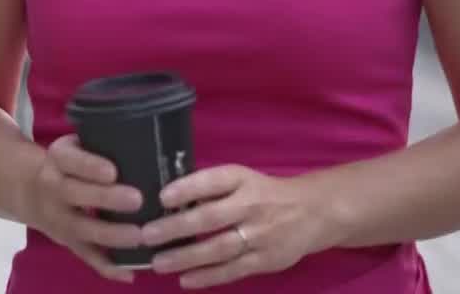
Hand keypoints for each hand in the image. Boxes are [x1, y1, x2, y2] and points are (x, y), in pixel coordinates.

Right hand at [16, 134, 149, 282]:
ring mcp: (58, 218)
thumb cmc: (69, 163)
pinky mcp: (66, 241)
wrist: (28, 189)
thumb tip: (154, 142)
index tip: (112, 171)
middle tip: (137, 200)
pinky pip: (86, 255)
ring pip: (82, 229)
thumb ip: (102, 145)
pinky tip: (129, 273)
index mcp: (57, 159)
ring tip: (140, 237)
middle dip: (106, 198)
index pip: (70, 160)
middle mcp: (53, 188)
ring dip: (111, 235)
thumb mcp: (75, 145)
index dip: (90, 167)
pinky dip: (107, 267)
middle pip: (76, 194)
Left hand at [139, 164, 334, 288]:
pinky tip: (185, 280)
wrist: (312, 212)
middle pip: (211, 218)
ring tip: (159, 263)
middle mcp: (251, 206)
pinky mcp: (266, 260)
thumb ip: (210, 188)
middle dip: (177, 228)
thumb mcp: (241, 179)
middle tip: (148, 235)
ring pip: (219, 248)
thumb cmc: (264, 193)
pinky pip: (233, 270)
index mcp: (242, 180)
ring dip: (186, 257)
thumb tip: (166, 200)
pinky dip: (208, 277)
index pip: (213, 181)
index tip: (162, 197)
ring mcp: (260, 235)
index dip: (187, 188)